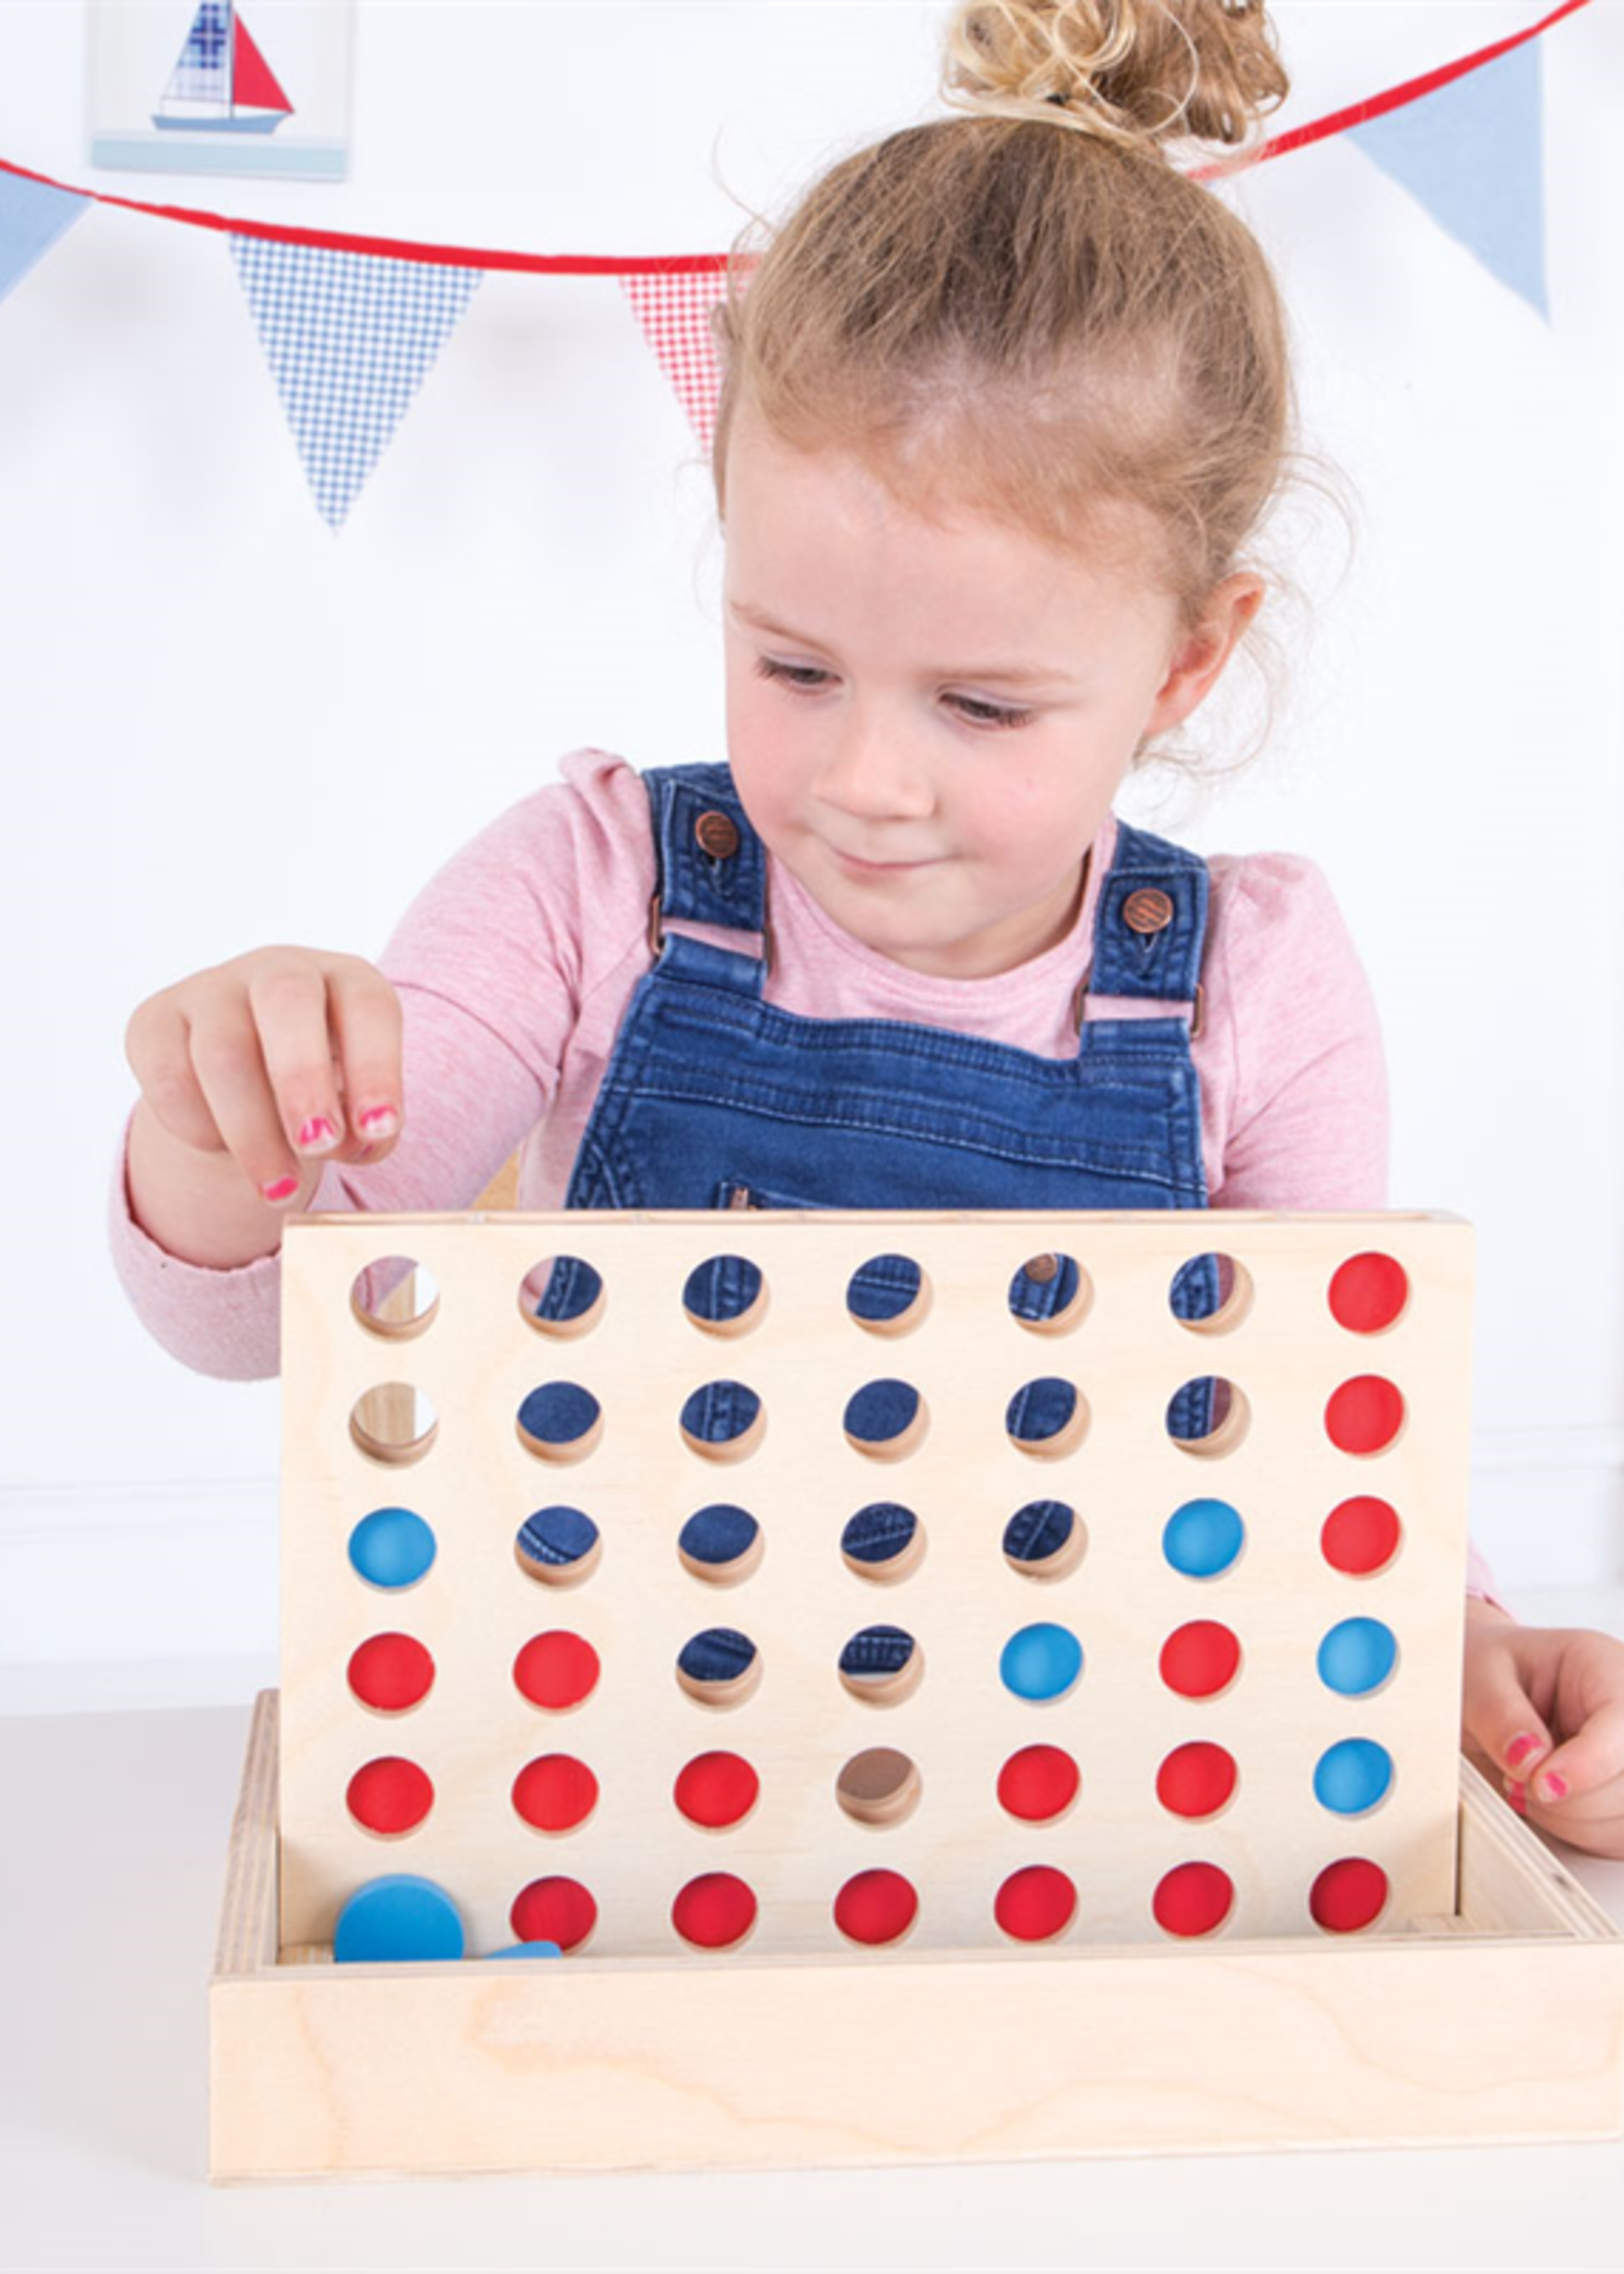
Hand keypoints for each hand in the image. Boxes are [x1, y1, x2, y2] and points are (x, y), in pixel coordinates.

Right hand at [125, 946, 404, 1206]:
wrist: (246, 1083)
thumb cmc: (321, 1093)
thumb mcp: (355, 1106)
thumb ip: (366, 1129)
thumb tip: (353, 1145)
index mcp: (347, 981)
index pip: (367, 1005)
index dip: (376, 1067)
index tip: (378, 1129)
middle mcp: (280, 971)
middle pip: (286, 1001)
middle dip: (303, 1080)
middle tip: (318, 1145)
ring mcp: (212, 989)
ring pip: (223, 1052)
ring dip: (254, 1133)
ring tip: (280, 1189)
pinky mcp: (154, 1019)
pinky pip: (168, 1076)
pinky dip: (197, 1126)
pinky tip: (221, 1148)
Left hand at [1461, 1600, 1623, 1858]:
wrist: (1490, 1693)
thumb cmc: (1492, 1675)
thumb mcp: (1477, 1675)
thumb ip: (1498, 1712)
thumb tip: (1528, 1758)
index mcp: (1604, 1667)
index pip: (1623, 1722)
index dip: (1589, 1764)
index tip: (1543, 1784)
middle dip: (1569, 1798)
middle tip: (1517, 1778)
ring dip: (1570, 1820)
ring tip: (1529, 1785)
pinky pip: (1618, 1838)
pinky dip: (1579, 1834)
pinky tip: (1552, 1805)